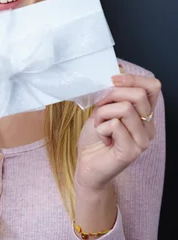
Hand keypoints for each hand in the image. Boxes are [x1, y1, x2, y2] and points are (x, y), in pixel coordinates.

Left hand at [75, 72, 160, 190]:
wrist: (87, 164)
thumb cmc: (95, 136)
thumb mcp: (104, 108)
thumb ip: (114, 95)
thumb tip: (115, 75)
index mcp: (145, 114)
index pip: (153, 87)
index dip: (133, 78)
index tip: (112, 81)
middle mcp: (149, 127)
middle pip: (139, 95)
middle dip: (112, 95)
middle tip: (100, 107)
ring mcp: (143, 140)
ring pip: (126, 108)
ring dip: (104, 113)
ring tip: (100, 125)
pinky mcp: (132, 151)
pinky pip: (115, 124)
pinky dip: (101, 127)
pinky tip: (102, 138)